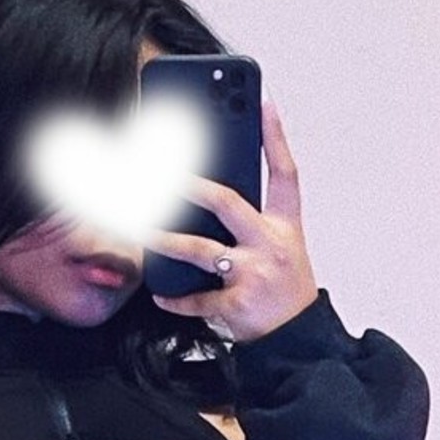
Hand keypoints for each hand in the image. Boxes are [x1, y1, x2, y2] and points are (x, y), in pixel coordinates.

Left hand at [147, 98, 318, 344]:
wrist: (299, 339)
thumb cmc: (285, 289)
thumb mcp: (281, 248)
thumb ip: (253, 221)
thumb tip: (205, 195)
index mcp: (285, 226)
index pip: (285, 172)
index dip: (275, 136)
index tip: (262, 101)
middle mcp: (271, 244)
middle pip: (227, 203)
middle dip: (191, 185)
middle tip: (161, 171)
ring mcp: (253, 274)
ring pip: (200, 251)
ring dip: (165, 240)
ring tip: (140, 229)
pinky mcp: (238, 305)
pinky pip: (197, 299)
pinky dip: (175, 299)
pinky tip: (158, 295)